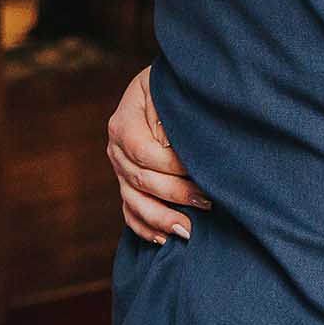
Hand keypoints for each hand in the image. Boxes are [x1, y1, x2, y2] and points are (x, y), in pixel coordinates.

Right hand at [107, 66, 209, 243]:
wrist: (162, 86)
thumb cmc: (173, 85)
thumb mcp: (169, 88)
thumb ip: (168, 115)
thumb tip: (171, 146)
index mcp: (123, 123)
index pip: (144, 151)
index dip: (172, 165)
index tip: (202, 171)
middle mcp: (116, 149)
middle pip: (141, 179)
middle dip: (175, 194)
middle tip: (207, 201)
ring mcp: (119, 169)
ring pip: (134, 201)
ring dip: (161, 218)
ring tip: (188, 231)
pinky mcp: (126, 183)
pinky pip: (129, 211)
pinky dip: (144, 227)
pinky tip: (163, 239)